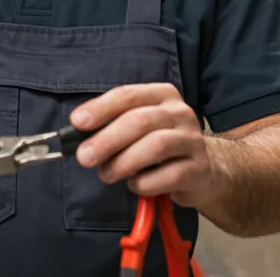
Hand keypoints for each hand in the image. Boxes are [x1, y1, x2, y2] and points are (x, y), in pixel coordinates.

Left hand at [69, 83, 220, 208]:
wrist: (203, 171)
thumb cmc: (160, 146)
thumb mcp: (139, 128)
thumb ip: (112, 126)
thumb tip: (76, 138)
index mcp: (162, 95)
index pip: (128, 95)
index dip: (101, 108)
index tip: (76, 122)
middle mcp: (180, 112)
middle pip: (139, 121)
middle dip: (107, 140)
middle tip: (84, 157)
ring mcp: (192, 140)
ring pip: (155, 146)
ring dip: (123, 162)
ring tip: (107, 175)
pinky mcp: (199, 169)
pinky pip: (167, 176)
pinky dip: (144, 183)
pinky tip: (135, 185)